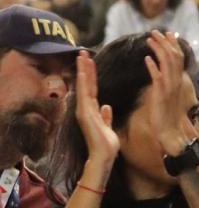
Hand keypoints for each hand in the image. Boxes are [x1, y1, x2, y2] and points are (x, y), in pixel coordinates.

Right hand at [74, 51, 118, 166]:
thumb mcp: (107, 126)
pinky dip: (83, 81)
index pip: (91, 89)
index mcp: (91, 111)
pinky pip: (84, 93)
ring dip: (83, 70)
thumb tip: (106, 107)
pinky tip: (83, 70)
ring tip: (82, 55)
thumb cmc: (106, 144)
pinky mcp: (85, 113)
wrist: (103, 156)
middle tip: (83, 52)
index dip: (91, 75)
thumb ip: (105, 116)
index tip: (90, 62)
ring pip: (83, 85)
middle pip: (85, 84)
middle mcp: (85, 108)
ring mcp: (83, 110)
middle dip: (84, 68)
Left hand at [144, 30, 198, 157]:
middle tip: (156, 31)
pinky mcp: (161, 94)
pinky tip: (146, 59)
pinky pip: (158, 77)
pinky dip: (153, 67)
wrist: (171, 133)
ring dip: (159, 49)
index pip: (179, 58)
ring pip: (168, 63)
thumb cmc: (167, 117)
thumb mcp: (168, 96)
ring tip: (150, 38)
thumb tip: (160, 71)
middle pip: (174, 57)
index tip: (168, 34)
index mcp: (178, 82)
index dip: (174, 45)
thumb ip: (165, 83)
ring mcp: (170, 88)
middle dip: (166, 42)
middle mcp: (176, 82)